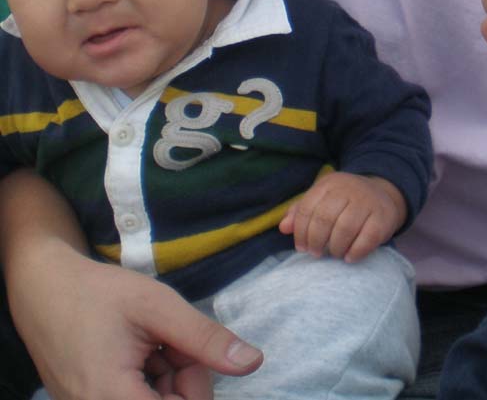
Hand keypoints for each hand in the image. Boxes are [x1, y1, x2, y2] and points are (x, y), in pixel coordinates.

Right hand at [9, 240, 261, 399]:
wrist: (45, 287)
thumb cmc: (100, 294)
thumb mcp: (159, 308)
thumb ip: (205, 340)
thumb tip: (252, 363)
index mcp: (111, 397)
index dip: (196, 384)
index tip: (190, 355)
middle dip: (185, 378)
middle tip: (170, 341)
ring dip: (169, 377)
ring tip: (153, 343)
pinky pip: (137, 398)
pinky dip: (151, 379)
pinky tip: (142, 352)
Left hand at [278, 173, 404, 261]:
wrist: (382, 194)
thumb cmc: (345, 201)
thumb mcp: (322, 199)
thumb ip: (301, 212)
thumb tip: (284, 227)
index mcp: (329, 184)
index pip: (307, 208)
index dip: (300, 232)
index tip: (302, 247)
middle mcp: (349, 189)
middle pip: (324, 218)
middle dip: (316, 241)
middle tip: (316, 253)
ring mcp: (368, 202)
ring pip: (345, 228)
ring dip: (335, 248)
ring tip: (334, 254)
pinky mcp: (383, 217)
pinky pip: (367, 238)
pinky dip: (355, 251)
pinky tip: (349, 257)